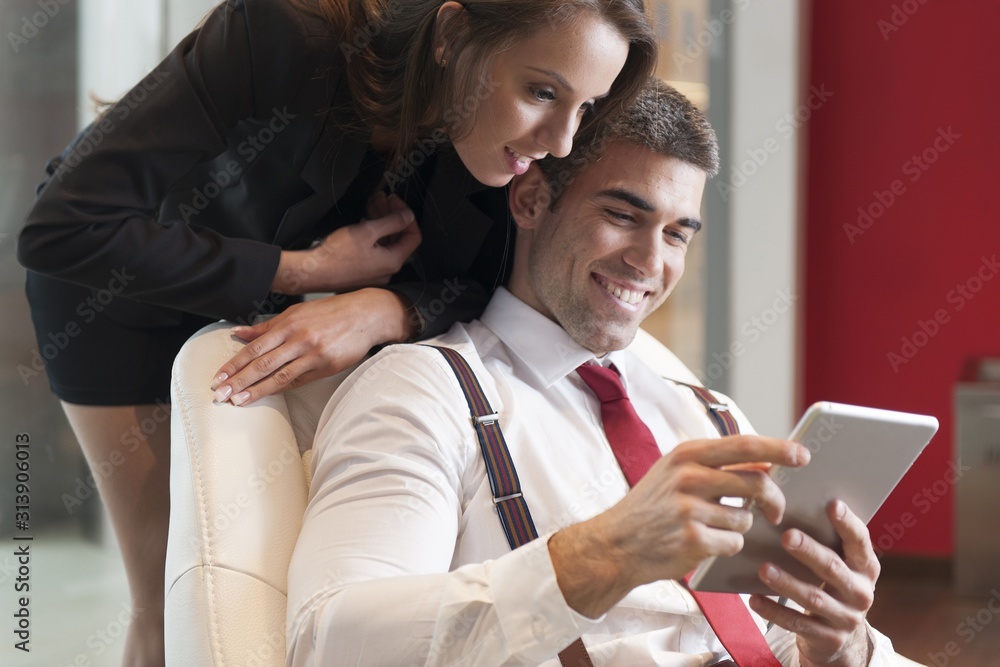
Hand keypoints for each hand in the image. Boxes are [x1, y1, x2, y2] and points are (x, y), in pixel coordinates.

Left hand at [210, 288, 411, 405]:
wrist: (365, 315)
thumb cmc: (330, 313)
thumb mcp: (296, 312)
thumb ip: (266, 326)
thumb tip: (238, 333)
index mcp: (288, 323)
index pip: (254, 347)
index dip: (234, 363)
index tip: (218, 376)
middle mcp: (298, 338)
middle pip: (262, 363)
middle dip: (238, 380)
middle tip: (219, 394)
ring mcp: (313, 354)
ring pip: (279, 375)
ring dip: (256, 390)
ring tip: (237, 401)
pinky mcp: (326, 366)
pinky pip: (299, 380)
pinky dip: (280, 388)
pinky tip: (266, 394)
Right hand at [273, 197, 420, 293]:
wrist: (313, 272)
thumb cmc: (337, 254)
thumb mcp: (367, 231)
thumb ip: (392, 222)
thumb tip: (408, 216)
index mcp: (393, 261)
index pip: (413, 236)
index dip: (407, 216)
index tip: (395, 201)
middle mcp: (387, 269)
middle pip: (397, 237)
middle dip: (391, 215)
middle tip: (382, 198)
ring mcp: (375, 271)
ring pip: (384, 241)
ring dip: (380, 221)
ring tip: (372, 203)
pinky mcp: (363, 270)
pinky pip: (374, 249)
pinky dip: (372, 233)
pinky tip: (364, 220)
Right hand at [548, 436, 809, 617]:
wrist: (614, 544)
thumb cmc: (651, 508)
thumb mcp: (674, 473)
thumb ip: (715, 466)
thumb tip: (767, 467)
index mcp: (686, 454)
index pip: (745, 446)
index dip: (778, 449)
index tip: (802, 454)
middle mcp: (689, 477)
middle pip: (756, 483)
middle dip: (774, 500)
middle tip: (777, 511)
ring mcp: (690, 509)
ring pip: (747, 518)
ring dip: (740, 528)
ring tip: (712, 529)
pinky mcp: (694, 540)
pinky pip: (735, 543)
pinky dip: (728, 547)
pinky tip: (704, 545)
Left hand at [749, 500, 879, 666]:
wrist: (841, 638)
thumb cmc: (831, 586)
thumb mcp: (839, 565)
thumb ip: (824, 541)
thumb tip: (789, 506)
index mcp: (865, 567)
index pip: (860, 541)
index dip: (847, 523)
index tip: (832, 504)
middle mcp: (861, 592)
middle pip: (833, 568)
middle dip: (810, 552)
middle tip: (787, 536)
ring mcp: (846, 618)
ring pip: (814, 598)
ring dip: (787, 583)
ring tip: (764, 569)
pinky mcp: (829, 638)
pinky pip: (798, 624)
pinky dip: (775, 611)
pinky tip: (754, 600)